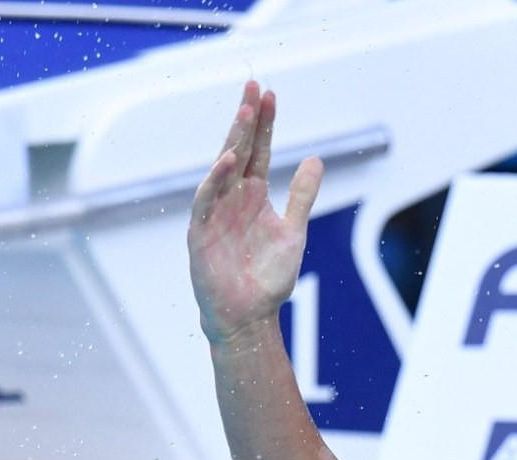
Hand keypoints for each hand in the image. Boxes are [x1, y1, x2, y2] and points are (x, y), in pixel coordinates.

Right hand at [187, 81, 324, 345]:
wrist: (248, 316)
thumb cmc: (267, 277)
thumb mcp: (293, 231)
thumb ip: (303, 196)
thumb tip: (316, 159)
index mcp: (253, 195)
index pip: (259, 151)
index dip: (264, 124)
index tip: (271, 94)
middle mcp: (232, 197)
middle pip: (240, 150)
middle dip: (247, 119)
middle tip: (254, 87)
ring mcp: (214, 212)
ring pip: (222, 168)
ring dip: (234, 140)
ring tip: (245, 113)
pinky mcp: (200, 232)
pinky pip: (206, 201)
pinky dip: (216, 180)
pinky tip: (228, 160)